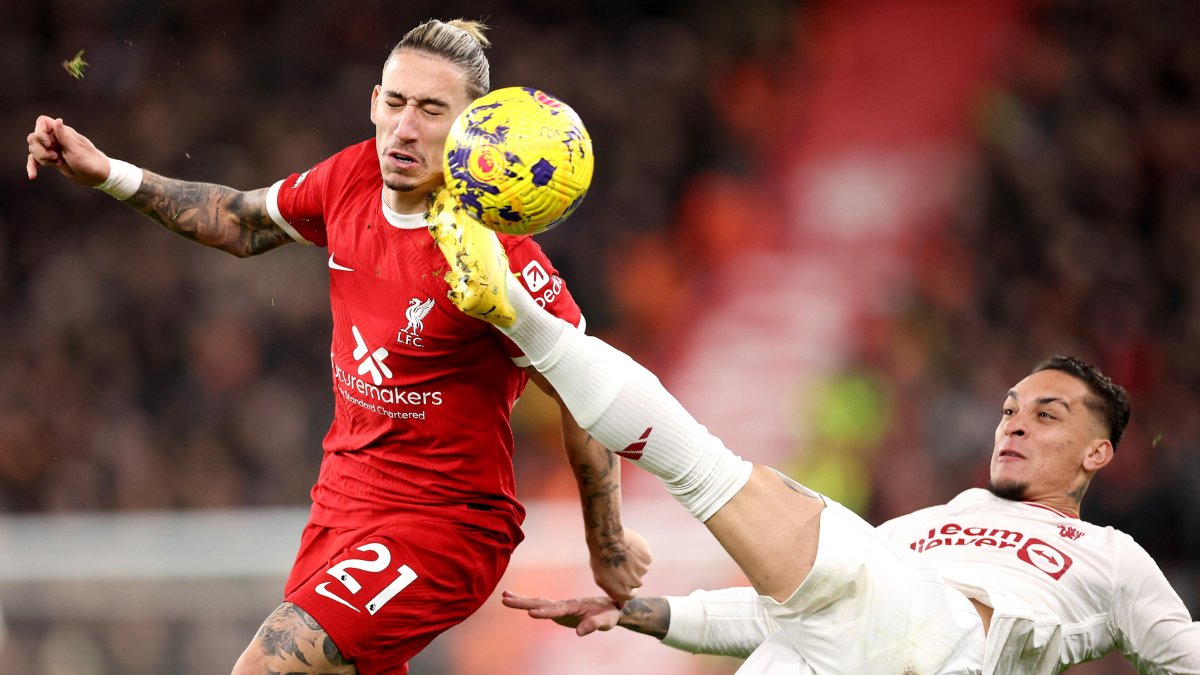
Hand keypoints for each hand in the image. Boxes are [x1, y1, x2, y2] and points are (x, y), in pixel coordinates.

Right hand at [26, 116, 110, 184]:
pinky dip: (32, 166)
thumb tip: (58, 120)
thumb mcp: (76, 150)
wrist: (98, 176)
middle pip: (34, 138)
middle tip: (56, 157)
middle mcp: (56, 138)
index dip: (40, 132)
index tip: (49, 144)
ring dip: (42, 159)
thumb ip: (64, 136)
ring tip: (58, 163)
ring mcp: (52, 149)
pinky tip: (33, 176)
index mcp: (63, 132)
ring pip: (34, 149)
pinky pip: (35, 160)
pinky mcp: (51, 160)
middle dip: (40, 150)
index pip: (42, 122)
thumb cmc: (90, 161)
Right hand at [501, 590, 621, 635]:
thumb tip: (580, 632)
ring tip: (504, 596)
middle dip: (523, 601)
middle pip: (541, 602)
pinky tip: (516, 601)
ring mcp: (560, 606)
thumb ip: (594, 625)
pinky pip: (540, 606)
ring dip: (521, 600)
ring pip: (538, 602)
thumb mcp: (606, 620)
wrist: (613, 605)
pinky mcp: (558, 610)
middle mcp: (565, 603)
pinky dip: (528, 603)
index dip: (544, 612)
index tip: (530, 613)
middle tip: (505, 598)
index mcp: (574, 605)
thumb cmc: (610, 612)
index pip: (557, 609)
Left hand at [590, 527, 651, 607]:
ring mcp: (643, 571)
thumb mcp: (601, 580)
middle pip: (636, 582)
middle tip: (620, 563)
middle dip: (630, 575)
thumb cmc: (600, 560)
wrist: (608, 540)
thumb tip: (621, 603)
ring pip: (641, 569)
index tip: (623, 580)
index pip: (630, 595)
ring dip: (635, 563)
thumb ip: (613, 591)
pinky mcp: (648, 559)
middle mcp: (636, 584)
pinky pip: (645, 558)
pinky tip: (629, 548)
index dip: (627, 588)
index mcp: (624, 593)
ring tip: (623, 554)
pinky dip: (639, 554)